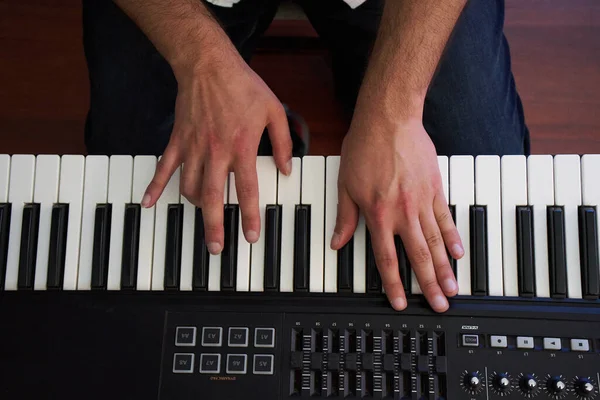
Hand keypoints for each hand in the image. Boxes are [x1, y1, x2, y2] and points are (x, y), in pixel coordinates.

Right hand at [141, 43, 291, 253]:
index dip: (248, 216)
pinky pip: (164, 167)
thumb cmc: (243, 86)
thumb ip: (282, 143)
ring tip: (202, 220)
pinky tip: (148, 202)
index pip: (246, 190)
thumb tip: (286, 170)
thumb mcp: (274, 111)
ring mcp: (194, 147)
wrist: (209, 64)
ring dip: (195, 208)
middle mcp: (217, 152)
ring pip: (190, 186)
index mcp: (242, 147)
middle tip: (216, 248)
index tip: (250, 237)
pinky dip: (155, 186)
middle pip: (213, 197)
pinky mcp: (177, 140)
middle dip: (214, 226)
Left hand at [331, 116, 463, 312]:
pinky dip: (453, 236)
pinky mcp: (434, 188)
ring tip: (453, 288)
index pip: (387, 258)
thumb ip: (345, 217)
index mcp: (378, 214)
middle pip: (418, 256)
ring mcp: (421, 201)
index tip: (402, 302)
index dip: (394, 284)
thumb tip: (336, 243)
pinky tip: (459, 253)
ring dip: (445, 268)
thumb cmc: (364, 148)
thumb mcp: (345, 185)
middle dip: (429, 284)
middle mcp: (402, 212)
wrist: (389, 118)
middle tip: (440, 305)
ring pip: (436, 241)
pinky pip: (445, 217)